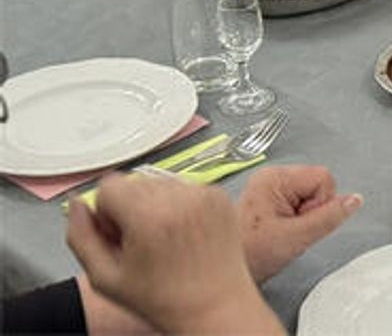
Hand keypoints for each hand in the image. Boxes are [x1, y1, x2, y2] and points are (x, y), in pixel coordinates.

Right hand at [67, 174, 279, 334]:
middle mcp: (179, 197)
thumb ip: (81, 237)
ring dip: (153, 206)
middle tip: (139, 243)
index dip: (105, 214)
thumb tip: (76, 205)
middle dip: (128, 209)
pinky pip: (184, 187)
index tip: (116, 237)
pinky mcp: (218, 195)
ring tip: (162, 241)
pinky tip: (181, 235)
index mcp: (149, 216)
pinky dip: (178, 206)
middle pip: (133, 182)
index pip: (108, 186)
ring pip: (158, 183)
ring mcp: (203, 193)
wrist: (213, 305)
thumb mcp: (104, 278)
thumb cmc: (162, 298)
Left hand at [239, 164, 361, 282]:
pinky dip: (293, 220)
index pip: (323, 178)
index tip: (300, 223)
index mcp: (274, 178)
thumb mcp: (296, 237)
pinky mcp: (265, 199)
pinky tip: (275, 233)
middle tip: (288, 231)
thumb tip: (354, 200)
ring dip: (302, 217)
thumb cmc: (248, 255)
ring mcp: (266, 188)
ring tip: (279, 233)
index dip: (320, 204)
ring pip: (308, 195)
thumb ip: (329, 216)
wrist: (220, 272)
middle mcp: (269, 177)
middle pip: (316, 184)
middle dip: (311, 210)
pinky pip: (296, 203)